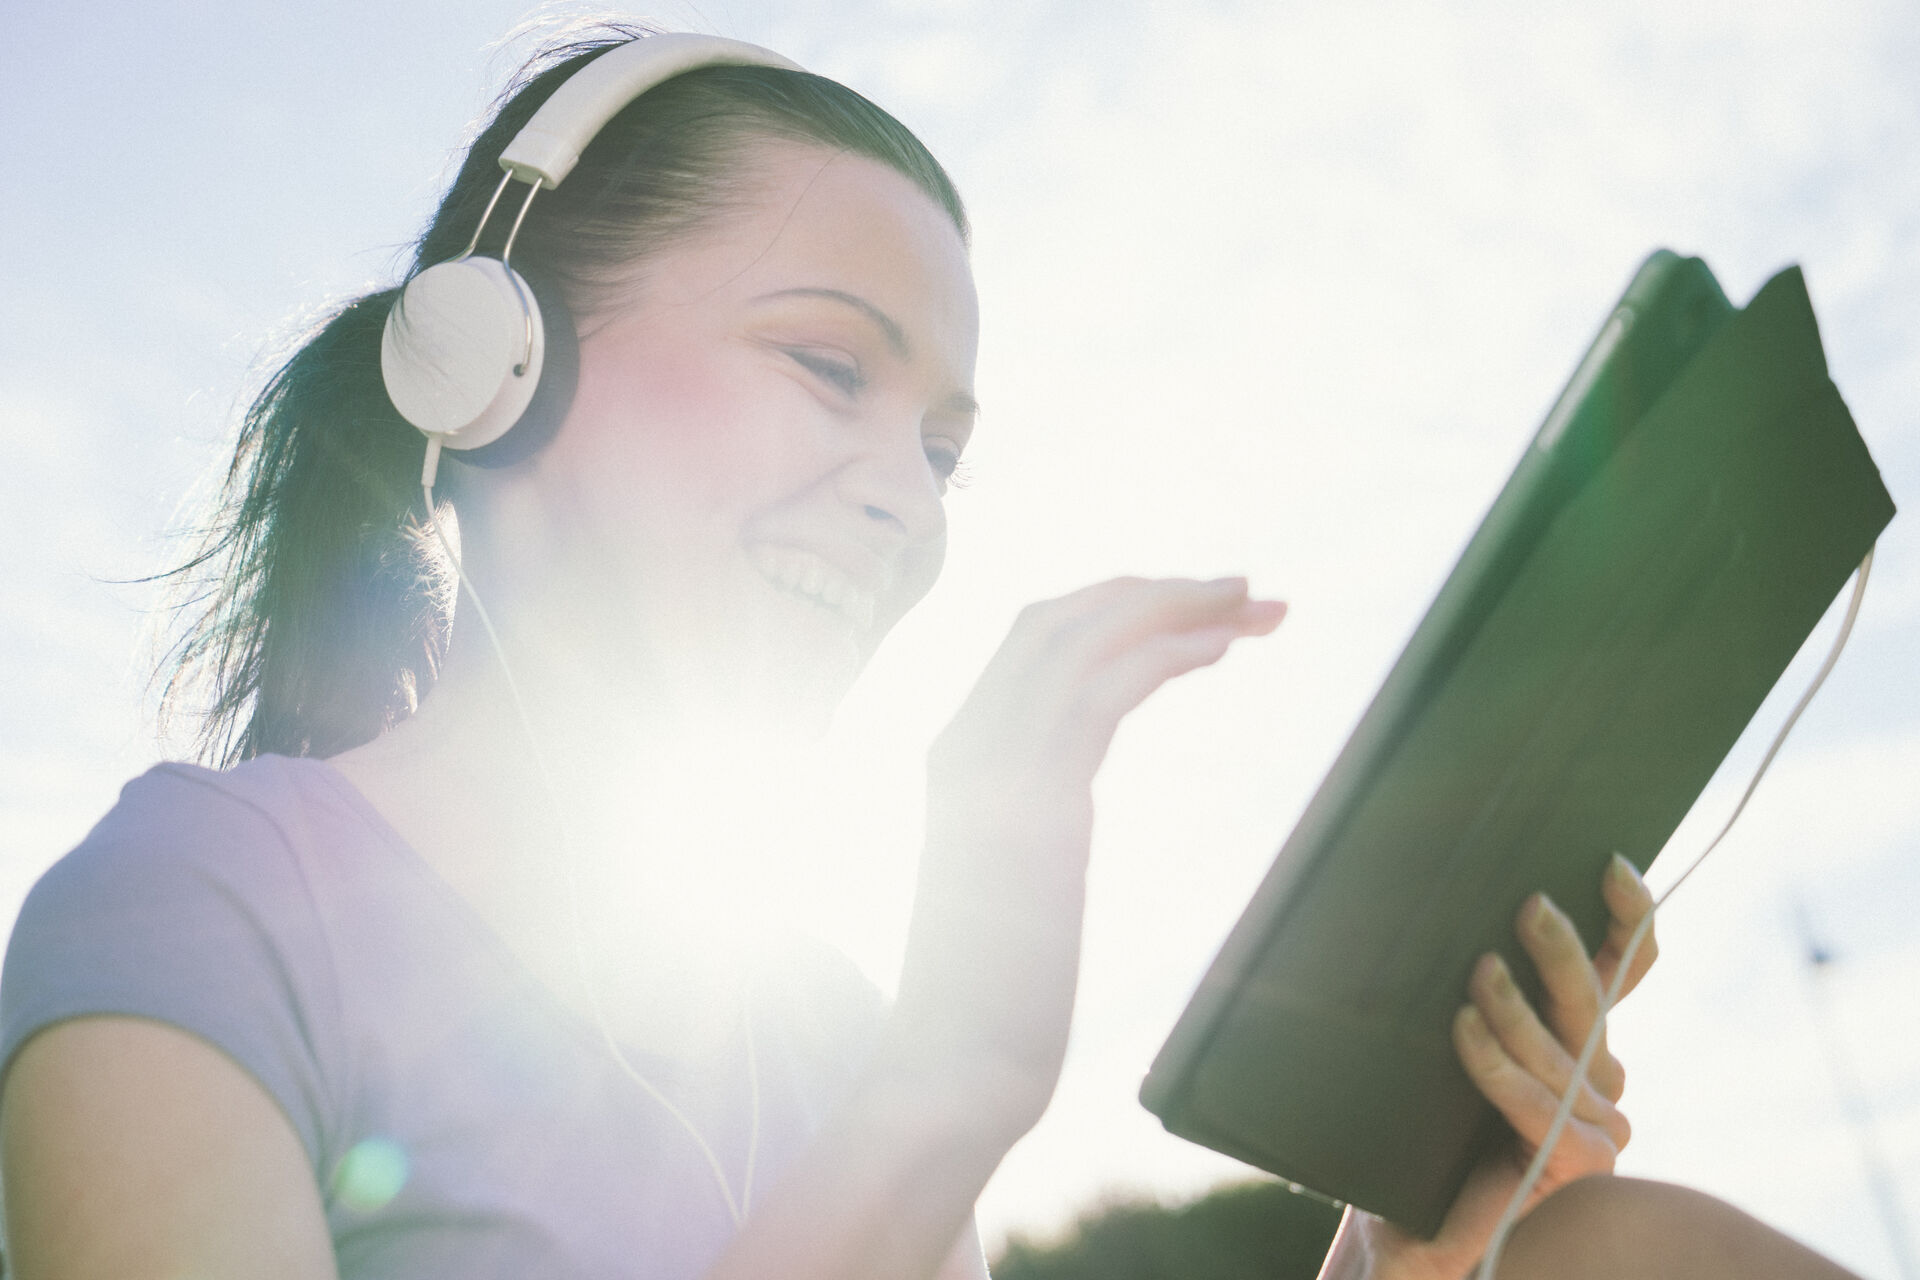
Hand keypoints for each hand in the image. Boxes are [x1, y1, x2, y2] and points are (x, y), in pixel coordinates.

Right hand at [889, 577, 1285, 1133]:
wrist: (954, 1065)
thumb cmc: (990, 995)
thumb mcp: (1002, 882)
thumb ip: (1020, 824)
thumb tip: (1054, 816)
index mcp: (955, 755)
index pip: (1031, 639)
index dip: (1116, 605)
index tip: (1193, 608)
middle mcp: (964, 743)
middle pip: (1058, 615)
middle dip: (1155, 589)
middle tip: (1244, 588)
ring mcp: (993, 765)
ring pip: (1084, 635)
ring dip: (1178, 605)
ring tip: (1256, 604)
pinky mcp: (1034, 800)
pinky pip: (1104, 686)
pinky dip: (1166, 649)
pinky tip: (1220, 650)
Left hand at [1344, 855, 1659, 1279]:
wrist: (1396, 1219)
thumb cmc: (1409, 1118)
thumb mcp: (1436, 1032)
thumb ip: (1465, 980)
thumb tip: (1440, 892)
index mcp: (1576, 1033)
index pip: (1623, 967)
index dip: (1628, 916)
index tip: (1610, 862)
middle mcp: (1598, 1073)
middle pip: (1595, 998)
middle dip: (1564, 949)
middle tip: (1529, 905)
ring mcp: (1596, 1122)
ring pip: (1564, 1050)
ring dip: (1516, 1009)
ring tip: (1476, 974)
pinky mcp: (1577, 1163)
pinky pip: (1544, 1105)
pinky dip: (1500, 1067)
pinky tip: (1464, 1032)